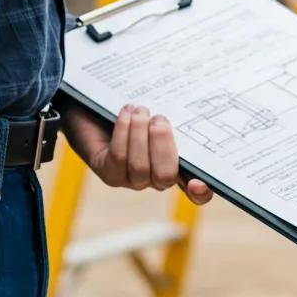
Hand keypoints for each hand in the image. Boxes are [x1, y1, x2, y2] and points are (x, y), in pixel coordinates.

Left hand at [60, 99, 212, 204]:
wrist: (95, 105)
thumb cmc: (137, 107)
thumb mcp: (160, 110)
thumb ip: (175, 118)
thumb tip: (192, 110)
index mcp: (176, 164)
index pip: (196, 190)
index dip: (201, 192)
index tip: (198, 181)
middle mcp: (155, 177)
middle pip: (166, 176)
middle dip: (163, 144)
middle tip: (158, 118)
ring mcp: (131, 179)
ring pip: (140, 167)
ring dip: (140, 133)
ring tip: (139, 110)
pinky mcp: (109, 174)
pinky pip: (119, 158)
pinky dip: (123, 131)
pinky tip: (125, 113)